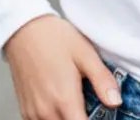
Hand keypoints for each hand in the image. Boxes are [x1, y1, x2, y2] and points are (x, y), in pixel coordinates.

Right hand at [2, 14, 121, 119]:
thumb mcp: (85, 53)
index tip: (100, 115)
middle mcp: (47, 111)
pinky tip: (60, 107)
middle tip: (89, 109)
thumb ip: (102, 80)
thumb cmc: (54, 37)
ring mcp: (34, 113)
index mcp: (65, 100)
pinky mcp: (25, 111)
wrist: (23, 28)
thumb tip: (116, 101)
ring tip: (75, 107)